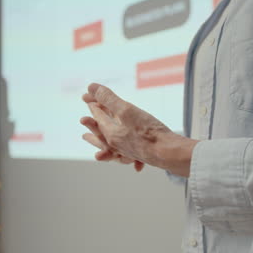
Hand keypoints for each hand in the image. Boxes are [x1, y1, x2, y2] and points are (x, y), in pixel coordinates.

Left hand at [81, 83, 197, 176]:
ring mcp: (129, 150)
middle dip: (93, 124)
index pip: (99, 116)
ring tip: (98, 146)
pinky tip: (134, 165)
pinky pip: (130, 155)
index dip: (94, 104)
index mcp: (111, 133)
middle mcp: (117, 144)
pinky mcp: (142, 154)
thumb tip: (91, 87)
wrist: (168, 153)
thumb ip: (109, 99)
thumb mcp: (127, 110)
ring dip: (104, 142)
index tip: (88, 98)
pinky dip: (128, 157)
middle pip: (101, 132)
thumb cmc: (148, 132)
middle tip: (83, 121)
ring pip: (113, 145)